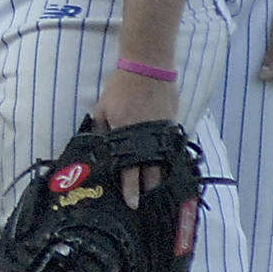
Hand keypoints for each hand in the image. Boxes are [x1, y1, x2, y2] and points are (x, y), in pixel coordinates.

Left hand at [88, 66, 178, 208]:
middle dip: (148, 190)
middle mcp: (146, 137)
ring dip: (160, 179)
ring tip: (157, 192)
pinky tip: (167, 170)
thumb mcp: (102, 108)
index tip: (133, 204)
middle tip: (146, 203)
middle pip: (151, 173)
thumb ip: (102, 130)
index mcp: (126, 134)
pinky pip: (172, 149)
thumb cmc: (120, 87)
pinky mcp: (173, 125)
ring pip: (164, 164)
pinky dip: (168, 161)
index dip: (130, 189)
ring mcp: (162, 132)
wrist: (148, 67)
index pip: (129, 170)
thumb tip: (99, 150)